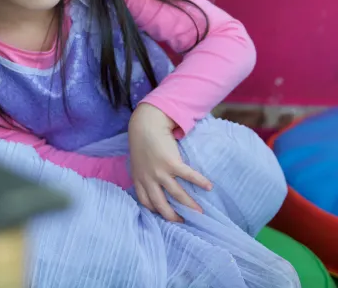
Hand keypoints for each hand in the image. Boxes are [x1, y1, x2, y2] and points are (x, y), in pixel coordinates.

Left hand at [128, 103, 212, 222]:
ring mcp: (160, 172)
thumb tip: (153, 184)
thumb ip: (143, 174)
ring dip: (190, 205)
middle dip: (173, 216)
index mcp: (138, 179)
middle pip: (161, 204)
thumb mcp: (137, 161)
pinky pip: (188, 176)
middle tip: (184, 222)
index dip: (156, 211)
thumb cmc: (141, 141)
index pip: (146, 202)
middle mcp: (148, 178)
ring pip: (177, 194)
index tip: (166, 217)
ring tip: (200, 212)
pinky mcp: (171, 163)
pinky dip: (200, 182)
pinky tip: (209, 186)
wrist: (145, 123)